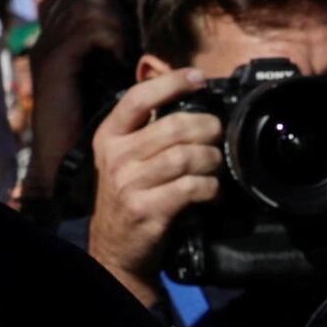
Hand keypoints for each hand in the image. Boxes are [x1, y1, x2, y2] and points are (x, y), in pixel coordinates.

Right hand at [85, 63, 216, 293]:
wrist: (115, 249)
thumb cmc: (129, 196)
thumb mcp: (125, 158)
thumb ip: (147, 128)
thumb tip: (186, 91)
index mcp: (109, 136)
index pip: (138, 98)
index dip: (171, 82)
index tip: (198, 77)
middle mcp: (115, 157)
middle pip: (173, 126)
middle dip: (206, 128)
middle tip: (217, 135)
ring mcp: (129, 184)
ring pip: (186, 156)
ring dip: (210, 160)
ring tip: (214, 166)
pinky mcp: (147, 209)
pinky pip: (190, 187)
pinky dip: (210, 188)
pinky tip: (211, 192)